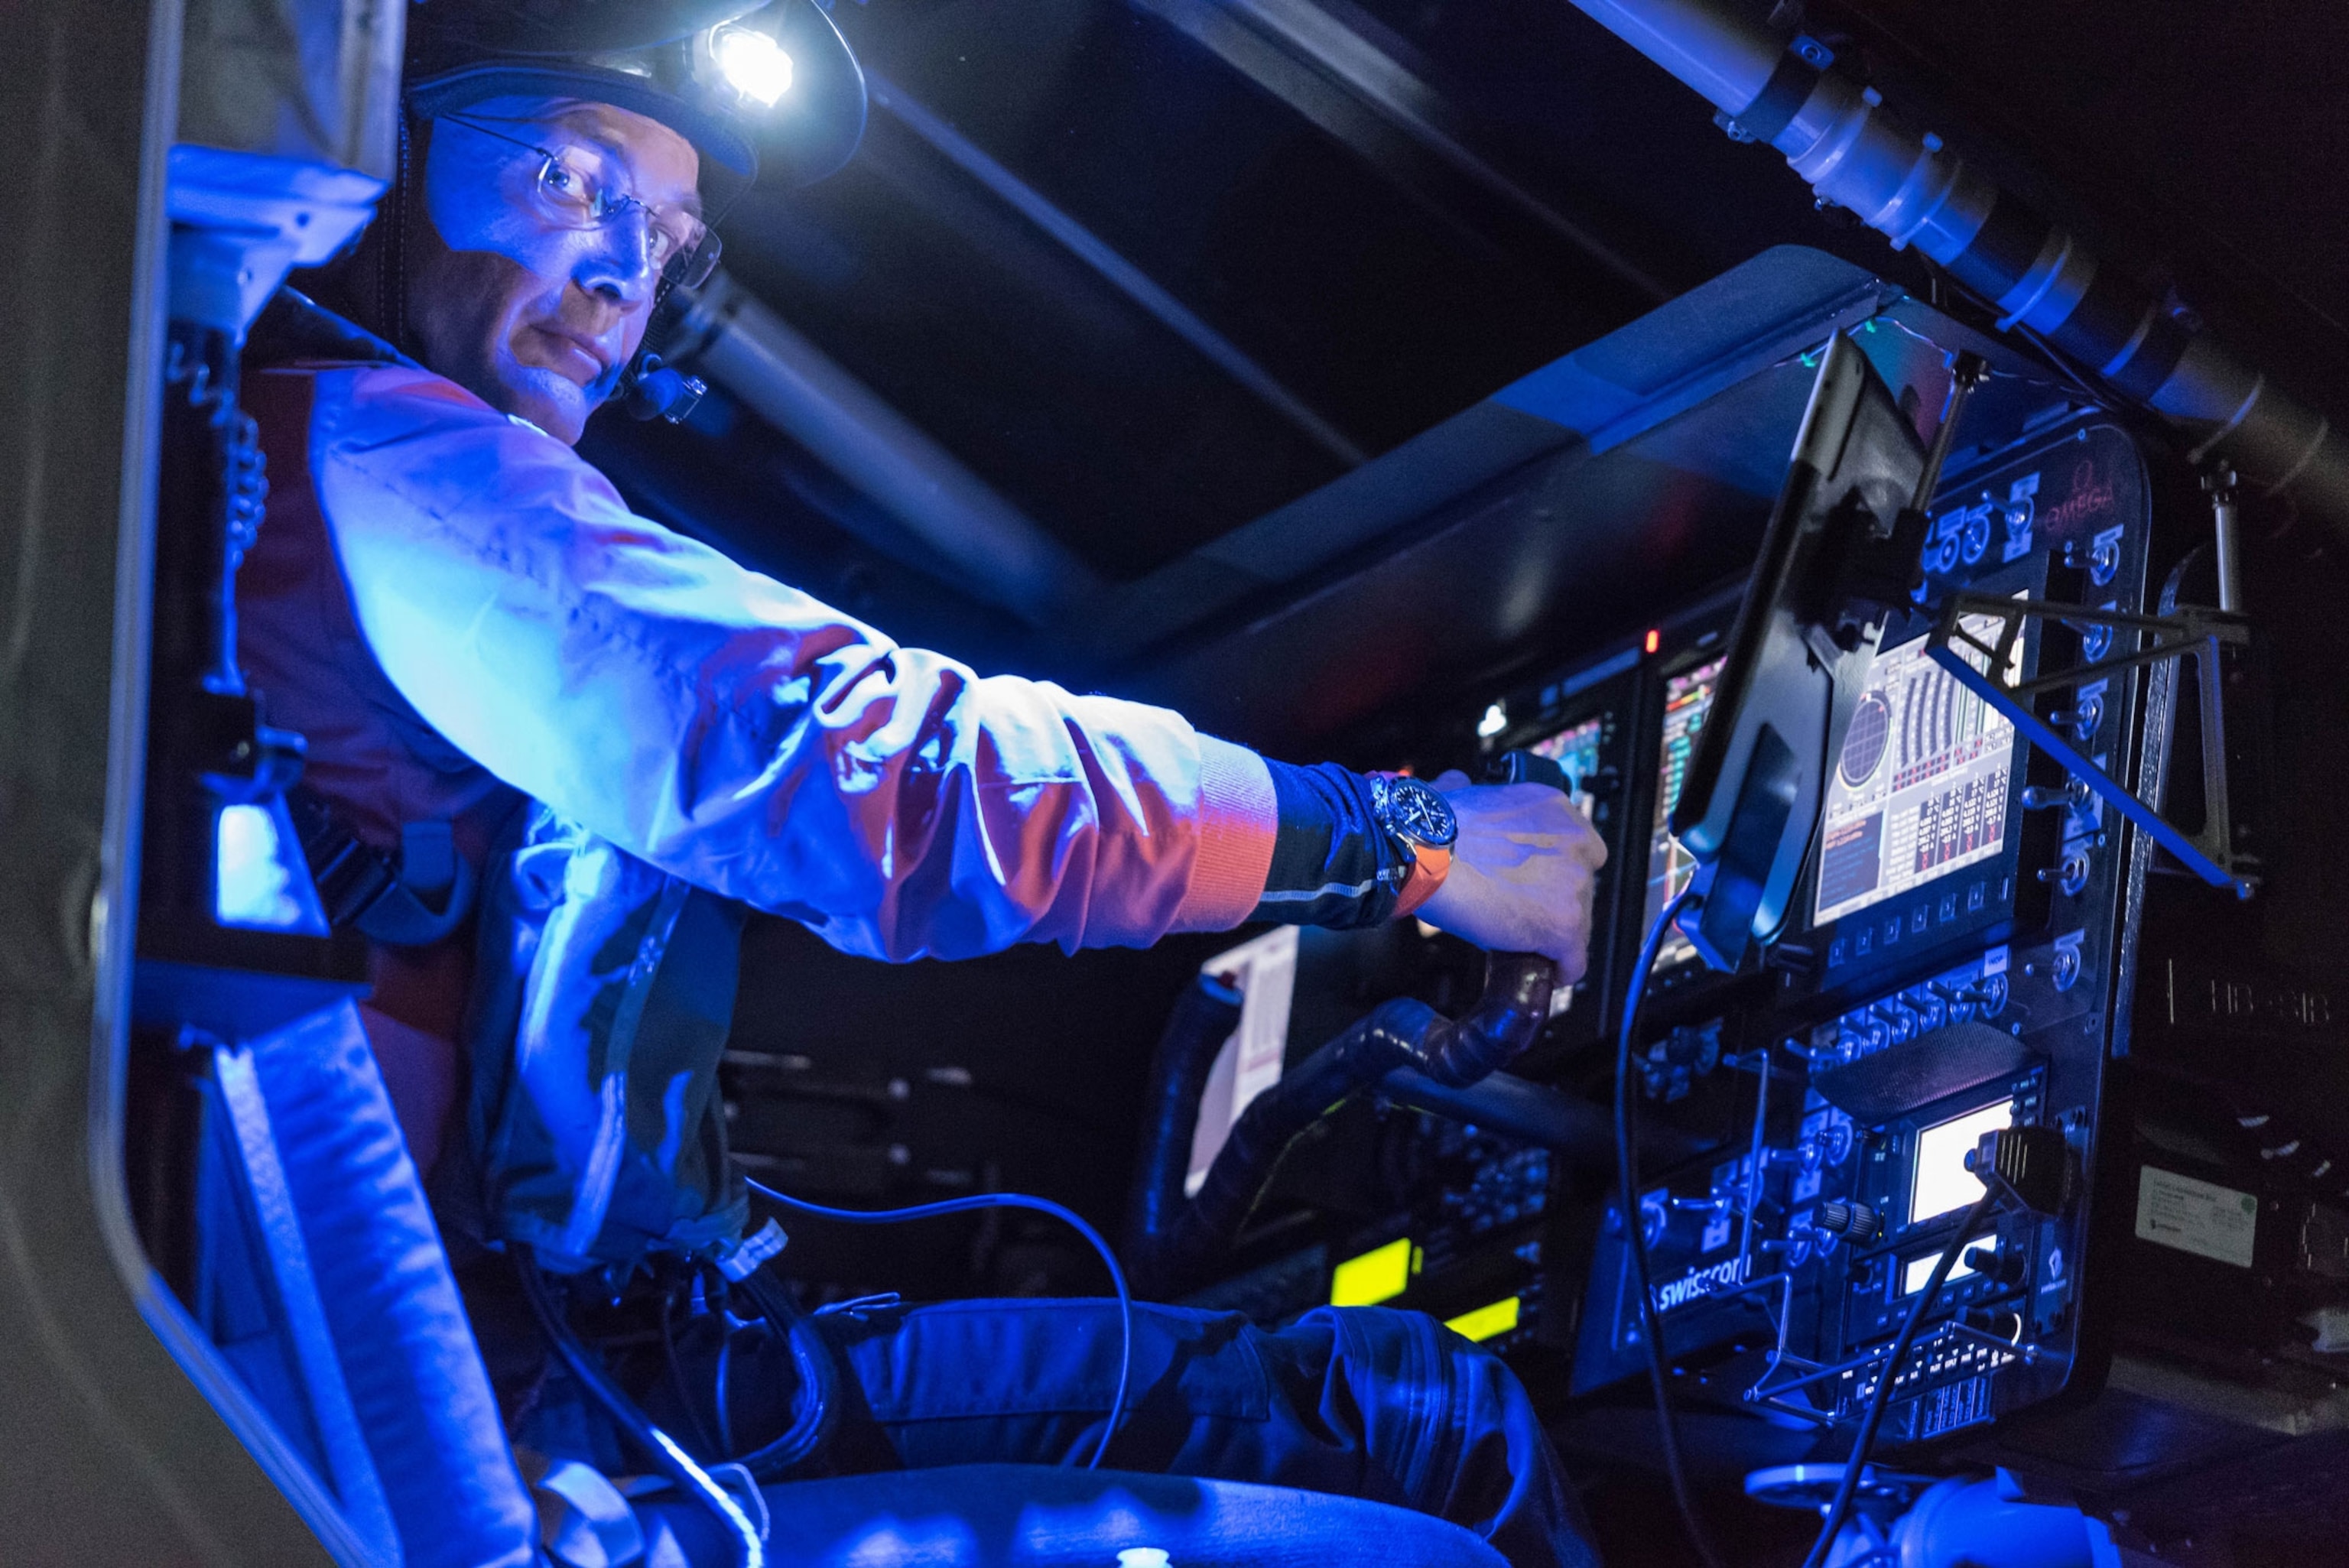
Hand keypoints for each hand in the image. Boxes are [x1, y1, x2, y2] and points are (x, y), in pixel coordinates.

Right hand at [1414, 770, 1607, 983]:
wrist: (1421, 853)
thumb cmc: (1431, 826)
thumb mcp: (1461, 789)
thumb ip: (1474, 792)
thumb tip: (1457, 785)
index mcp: (1554, 807)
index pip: (1577, 846)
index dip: (1554, 870)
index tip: (1538, 882)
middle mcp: (1575, 841)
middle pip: (1581, 884)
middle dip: (1554, 898)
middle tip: (1521, 908)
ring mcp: (1574, 884)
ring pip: (1578, 922)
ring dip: (1552, 930)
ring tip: (1521, 938)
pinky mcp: (1563, 925)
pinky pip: (1574, 959)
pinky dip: (1560, 968)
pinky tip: (1547, 971)